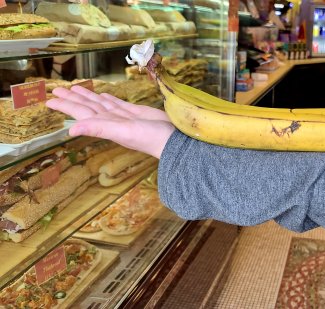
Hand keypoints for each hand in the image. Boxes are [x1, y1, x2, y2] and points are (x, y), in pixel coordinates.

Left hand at [47, 86, 174, 158]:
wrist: (173, 140)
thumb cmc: (150, 139)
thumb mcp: (122, 133)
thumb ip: (97, 129)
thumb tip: (70, 131)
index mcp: (106, 125)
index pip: (81, 112)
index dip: (66, 106)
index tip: (51, 100)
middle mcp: (112, 121)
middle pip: (87, 107)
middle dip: (72, 98)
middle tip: (56, 89)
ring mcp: (123, 117)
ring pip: (100, 104)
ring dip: (88, 96)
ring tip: (75, 88)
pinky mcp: (136, 112)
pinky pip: (117, 104)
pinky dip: (108, 99)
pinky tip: (104, 94)